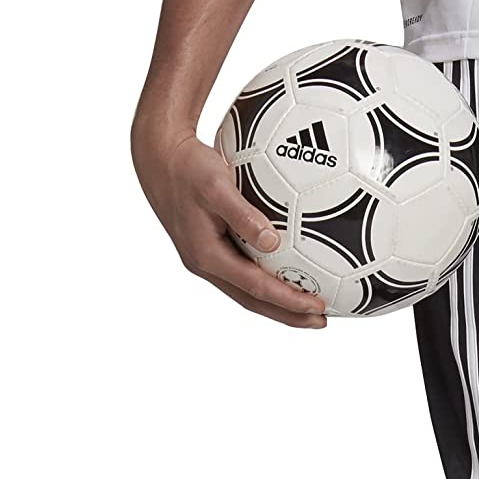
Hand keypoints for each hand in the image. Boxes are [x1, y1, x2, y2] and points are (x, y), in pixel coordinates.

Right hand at [132, 124, 325, 328]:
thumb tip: (273, 241)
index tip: (318, 305)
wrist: (157, 157)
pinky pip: (244, 274)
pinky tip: (287, 276)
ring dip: (279, 304)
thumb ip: (243, 214)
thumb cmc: (187, 165)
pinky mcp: (211, 250)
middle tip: (321, 321)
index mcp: (206, 255)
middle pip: (253, 301)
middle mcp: (205, 265)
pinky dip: (267, 283)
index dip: (288, 300)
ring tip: (309, 309)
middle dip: (288, 315)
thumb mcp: (215, 184)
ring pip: (248, 292)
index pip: (255, 287)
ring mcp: (207, 260)